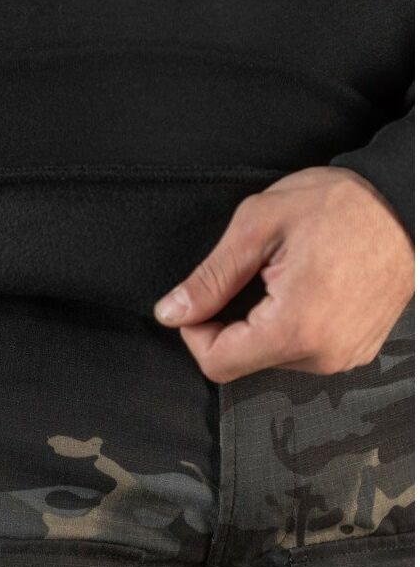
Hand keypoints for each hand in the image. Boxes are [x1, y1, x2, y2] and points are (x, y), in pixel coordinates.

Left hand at [154, 166, 413, 382]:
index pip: (216, 363)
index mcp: (295, 328)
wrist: (408, 203)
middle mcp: (323, 355)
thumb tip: (171, 313)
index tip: (205, 296)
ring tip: (288, 275)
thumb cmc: (340, 206)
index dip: (196, 331)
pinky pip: (302, 351)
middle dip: (231, 322)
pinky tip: (307, 288)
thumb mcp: (258, 226)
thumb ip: (210, 278)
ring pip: (270, 357)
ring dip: (262, 322)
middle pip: (242, 361)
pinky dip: (290, 325)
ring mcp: (344, 357)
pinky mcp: (355, 351)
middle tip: (254, 273)